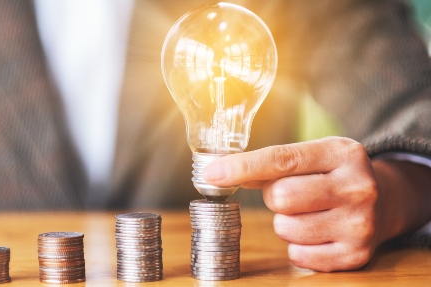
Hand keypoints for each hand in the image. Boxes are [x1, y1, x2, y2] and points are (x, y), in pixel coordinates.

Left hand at [204, 137, 378, 271]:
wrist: (384, 202)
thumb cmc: (332, 176)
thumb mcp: (313, 157)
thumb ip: (270, 163)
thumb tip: (219, 172)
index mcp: (343, 153)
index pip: (281, 159)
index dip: (242, 167)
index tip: (212, 173)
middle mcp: (357, 187)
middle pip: (280, 196)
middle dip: (274, 197)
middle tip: (292, 194)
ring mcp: (360, 223)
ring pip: (286, 227)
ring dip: (285, 223)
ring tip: (307, 213)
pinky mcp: (355, 255)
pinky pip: (298, 255)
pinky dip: (298, 246)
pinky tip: (316, 233)